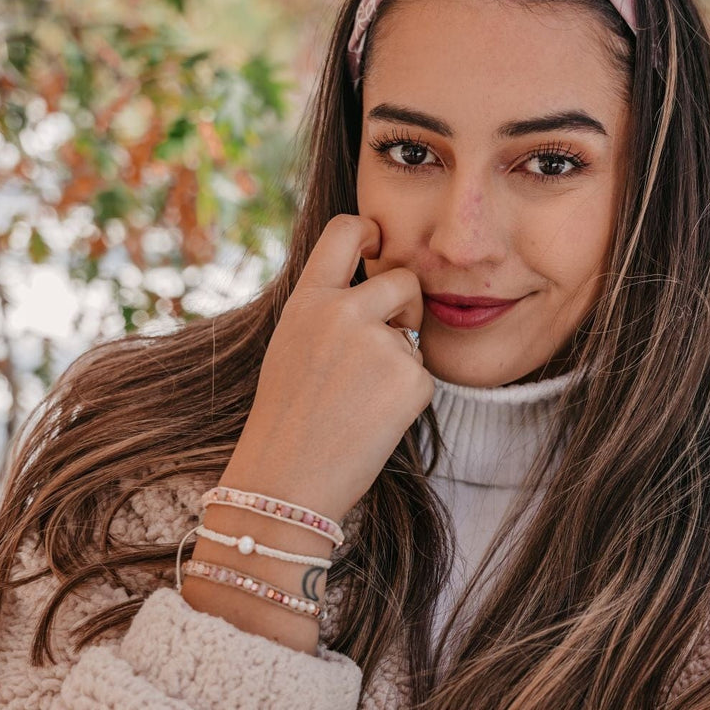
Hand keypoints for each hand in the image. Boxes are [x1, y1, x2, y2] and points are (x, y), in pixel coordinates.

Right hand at [220, 214, 432, 524]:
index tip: (378, 242)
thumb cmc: (286, 417)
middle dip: (405, 306)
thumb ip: (328, 309)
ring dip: (399, 361)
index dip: (369, 231)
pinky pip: (422, 375)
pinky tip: (373, 420)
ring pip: (413, 337)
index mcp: (309, 298)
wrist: (287, 479)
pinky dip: (407, 397)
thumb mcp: (291, 343)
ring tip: (358, 401)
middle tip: (382, 346)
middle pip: (403, 280)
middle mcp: (345, 311)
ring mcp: (381, 344)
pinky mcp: (411, 379)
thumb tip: (379, 291)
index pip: (346, 230)